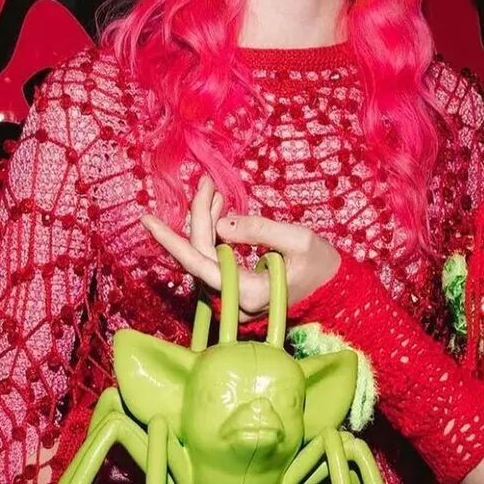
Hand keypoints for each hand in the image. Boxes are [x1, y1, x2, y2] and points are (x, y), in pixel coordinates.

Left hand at [141, 176, 340, 317]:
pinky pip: (215, 261)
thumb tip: (221, 224)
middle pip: (201, 255)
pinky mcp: (236, 292)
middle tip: (205, 183)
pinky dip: (214, 234)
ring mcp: (234, 299)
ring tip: (212, 191)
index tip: (147, 220)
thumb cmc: (322, 266)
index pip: (199, 265)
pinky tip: (218, 211)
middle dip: (199, 216)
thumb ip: (259, 230)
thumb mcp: (299, 240)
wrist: (335, 291)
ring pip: (205, 257)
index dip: (172, 241)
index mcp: (249, 292)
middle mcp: (235, 300)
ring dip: (206, 223)